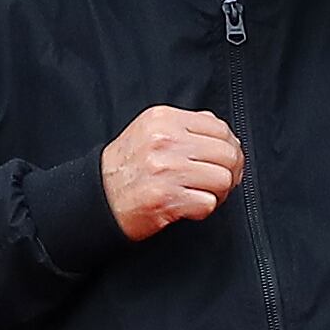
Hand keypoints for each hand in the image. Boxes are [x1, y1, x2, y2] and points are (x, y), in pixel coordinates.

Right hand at [100, 105, 244, 240]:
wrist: (99, 197)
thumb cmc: (127, 166)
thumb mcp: (150, 131)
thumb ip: (185, 126)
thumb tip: (223, 134)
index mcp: (163, 120)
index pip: (220, 128)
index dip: (231, 148)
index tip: (226, 161)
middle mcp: (164, 141)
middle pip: (227, 154)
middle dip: (230, 172)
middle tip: (220, 182)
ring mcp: (165, 170)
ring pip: (223, 180)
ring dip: (218, 193)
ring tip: (202, 194)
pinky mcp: (165, 198)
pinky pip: (208, 204)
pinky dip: (203, 209)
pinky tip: (188, 206)